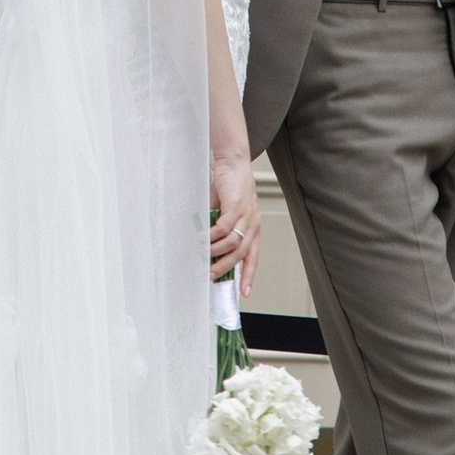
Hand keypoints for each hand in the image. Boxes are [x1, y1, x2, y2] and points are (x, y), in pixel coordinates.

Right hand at [210, 150, 259, 290]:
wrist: (233, 162)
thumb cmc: (229, 187)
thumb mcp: (227, 211)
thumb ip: (221, 228)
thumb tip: (207, 247)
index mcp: (253, 228)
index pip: (253, 257)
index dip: (248, 275)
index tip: (244, 292)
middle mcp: (253, 224)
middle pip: (241, 254)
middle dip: (225, 267)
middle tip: (210, 274)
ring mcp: (246, 215)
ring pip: (232, 243)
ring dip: (215, 251)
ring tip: (201, 252)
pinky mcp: (236, 206)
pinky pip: (224, 227)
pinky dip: (211, 235)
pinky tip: (201, 237)